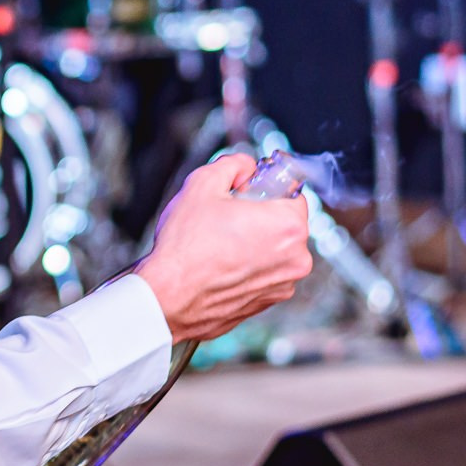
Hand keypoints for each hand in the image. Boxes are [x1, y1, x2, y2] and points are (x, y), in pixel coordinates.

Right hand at [134, 152, 312, 343]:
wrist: (169, 297)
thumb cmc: (185, 248)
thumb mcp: (203, 184)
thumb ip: (233, 164)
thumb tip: (244, 166)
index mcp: (288, 225)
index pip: (293, 192)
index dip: (266, 187)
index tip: (247, 190)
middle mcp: (296, 258)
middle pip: (286, 222)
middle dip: (261, 214)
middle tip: (227, 214)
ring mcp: (284, 284)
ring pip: (276, 249)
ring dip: (256, 241)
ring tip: (220, 241)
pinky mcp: (269, 301)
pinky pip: (266, 272)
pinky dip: (250, 265)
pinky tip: (221, 262)